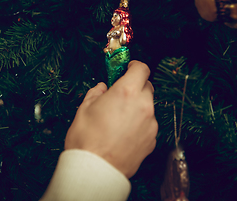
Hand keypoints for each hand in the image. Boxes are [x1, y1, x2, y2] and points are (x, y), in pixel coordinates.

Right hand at [65, 60, 157, 177]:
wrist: (95, 170)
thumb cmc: (86, 139)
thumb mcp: (84, 108)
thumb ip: (96, 92)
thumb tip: (103, 88)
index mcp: (126, 92)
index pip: (141, 68)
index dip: (134, 66)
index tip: (128, 68)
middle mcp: (143, 106)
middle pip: (147, 86)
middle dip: (135, 86)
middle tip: (120, 94)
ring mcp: (150, 124)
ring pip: (148, 106)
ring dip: (138, 106)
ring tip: (120, 118)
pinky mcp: (152, 140)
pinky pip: (148, 124)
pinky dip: (139, 123)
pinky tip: (124, 133)